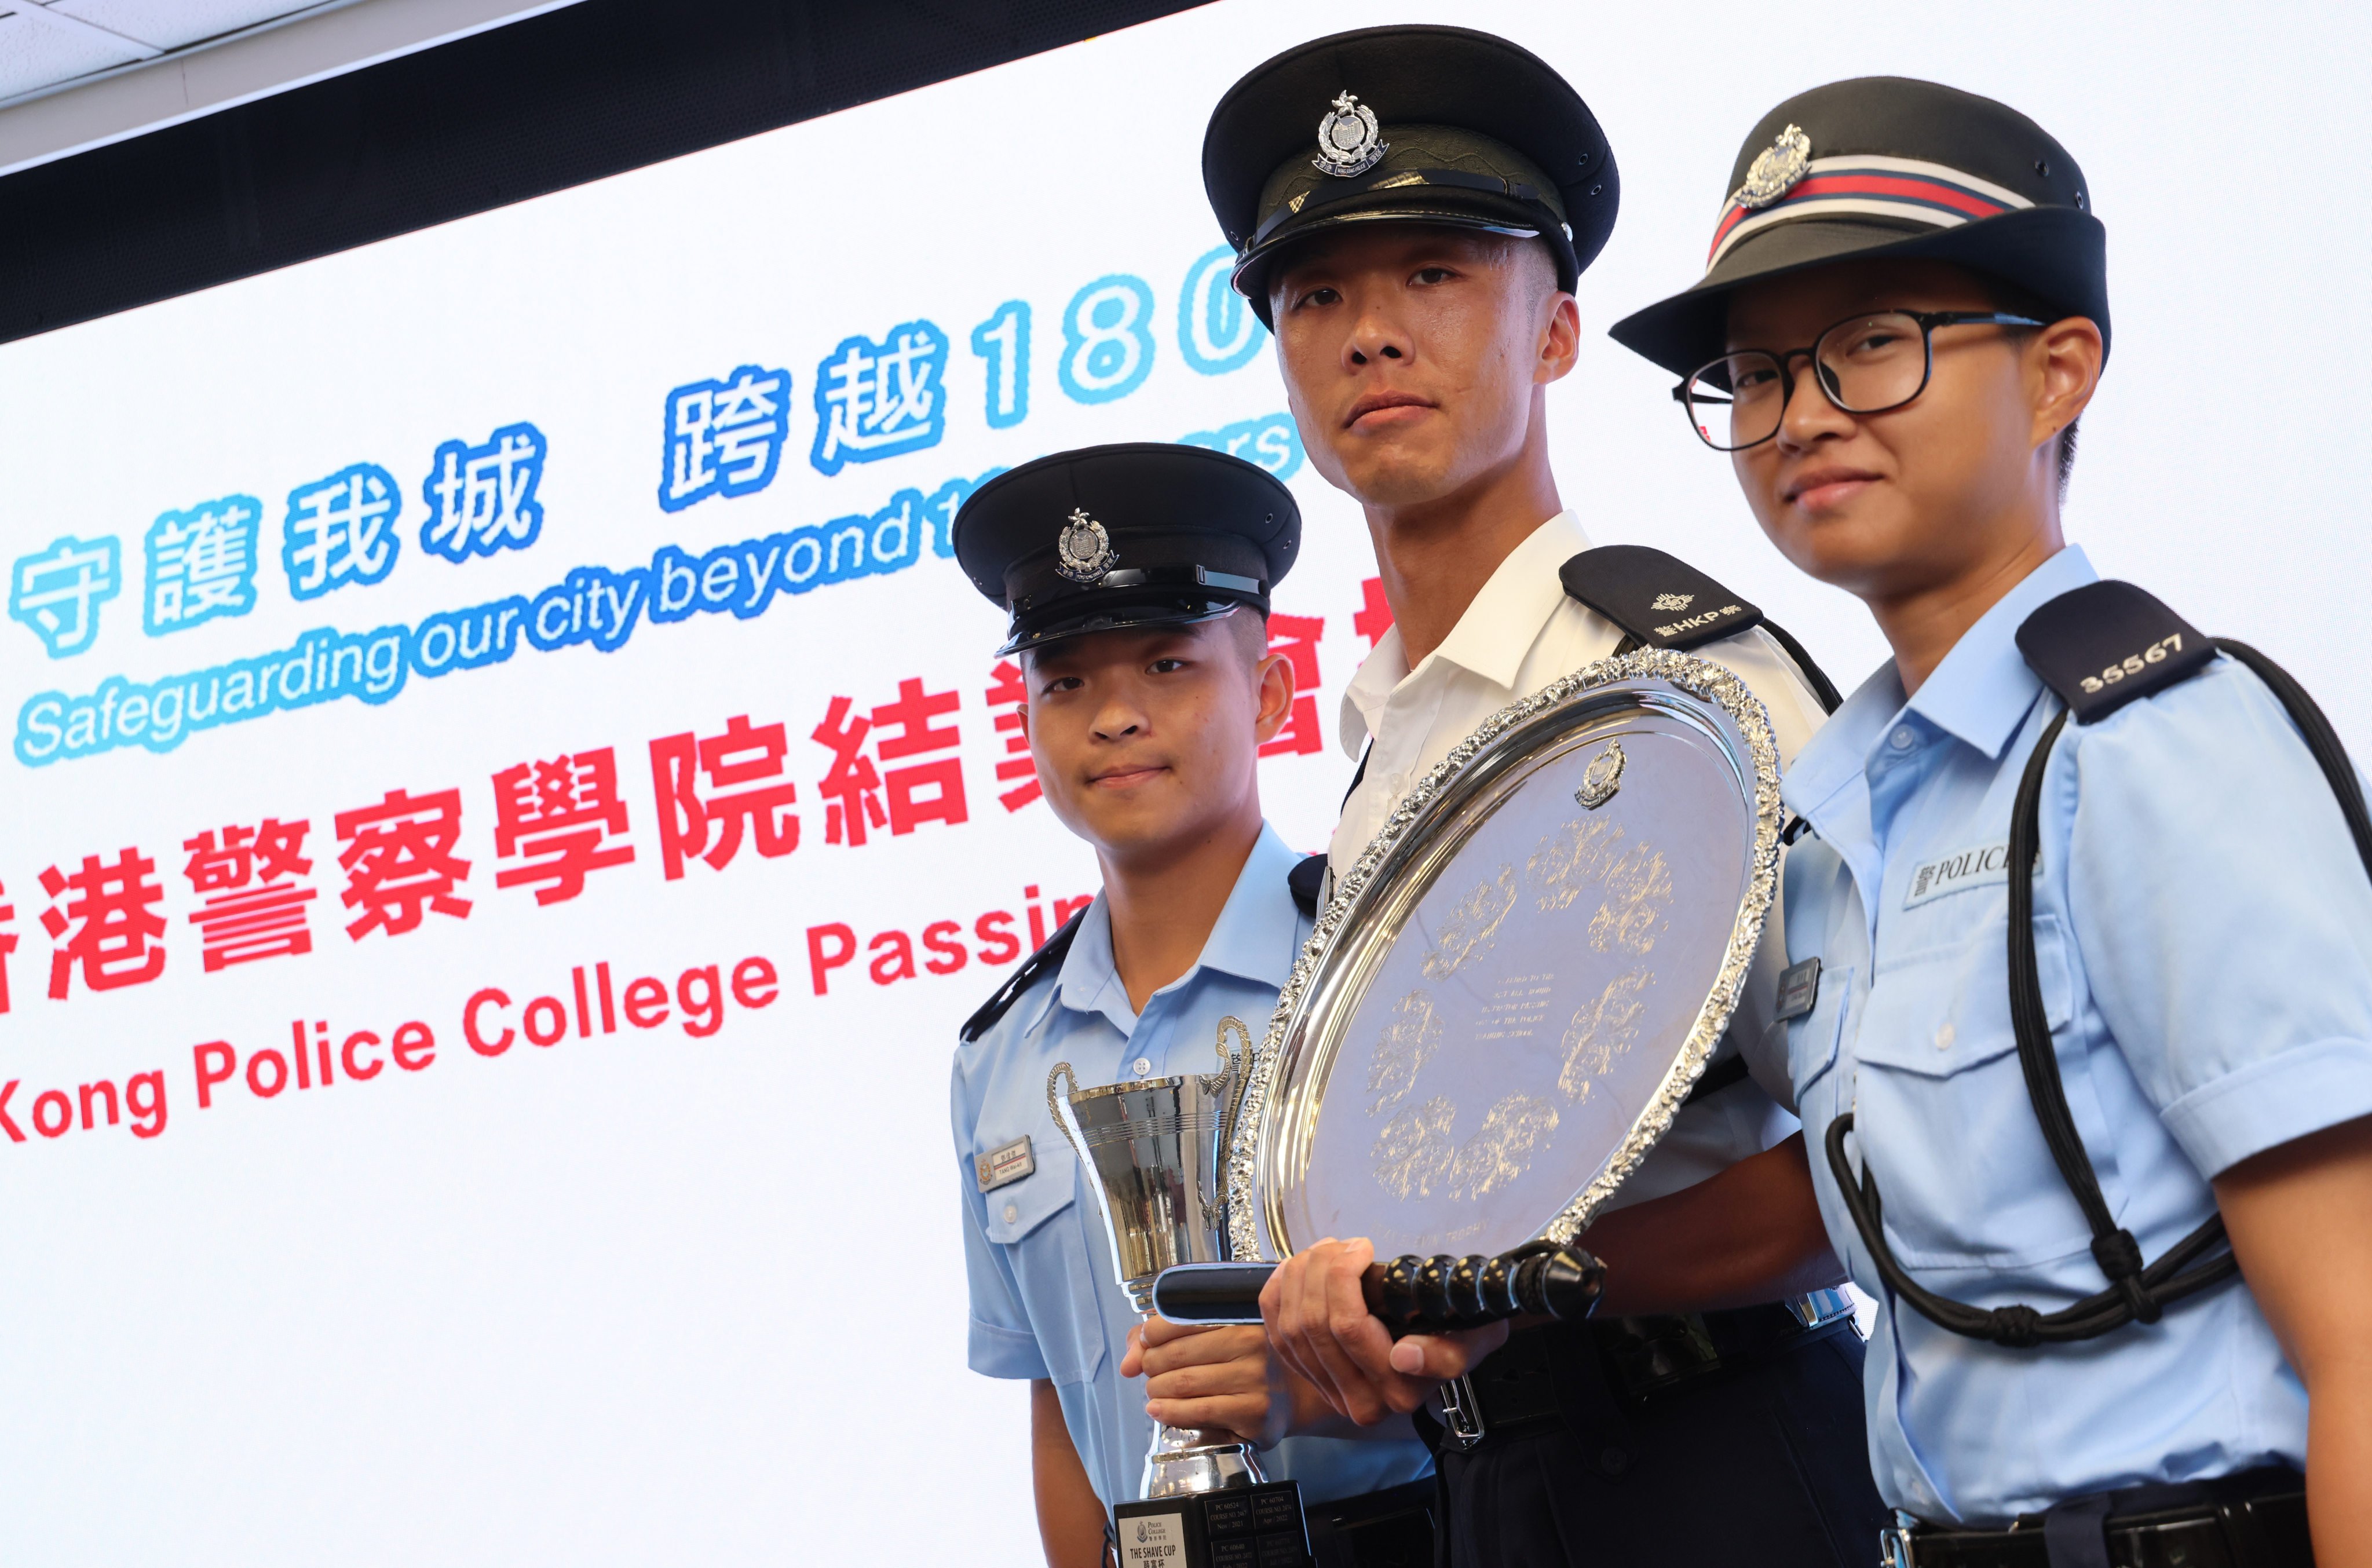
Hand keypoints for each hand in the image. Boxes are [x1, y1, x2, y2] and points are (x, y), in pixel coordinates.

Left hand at [1122, 1316, 1291, 1448]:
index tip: (1147, 1342)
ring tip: (1154, 1392)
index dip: (1152, 1332)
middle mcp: (1251, 1342)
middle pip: (1177, 1354)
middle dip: (1152, 1365)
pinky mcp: (1254, 1412)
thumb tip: (1128, 1363)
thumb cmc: (1242, 1364)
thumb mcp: (1211, 1339)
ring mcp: (1256, 1378)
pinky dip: (1170, 1412)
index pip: (1181, 1318)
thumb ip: (1162, 1339)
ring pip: (1184, 1383)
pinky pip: (1199, 1411)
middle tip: (1150, 1372)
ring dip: (1157, 1390)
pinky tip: (1159, 1410)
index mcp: (1239, 1315)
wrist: (1289, 1397)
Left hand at [1258, 1237, 1507, 1425]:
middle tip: (1343, 1242)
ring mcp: (1328, 1391)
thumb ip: (1445, 1354)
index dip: (1344, 1277)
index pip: (1348, 1328)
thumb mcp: (1473, 1340)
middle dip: (1320, 1269)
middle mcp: (1357, 1401)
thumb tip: (1403, 1357)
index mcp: (1395, 1393)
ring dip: (1299, 1276)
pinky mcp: (1308, 1375)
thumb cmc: (1461, 1333)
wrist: (1447, 1345)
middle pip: (1313, 1323)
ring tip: (1326, 1250)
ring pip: (1290, 1325)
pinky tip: (1296, 1268)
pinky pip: (1276, 1331)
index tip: (1364, 1246)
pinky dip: (1278, 1293)